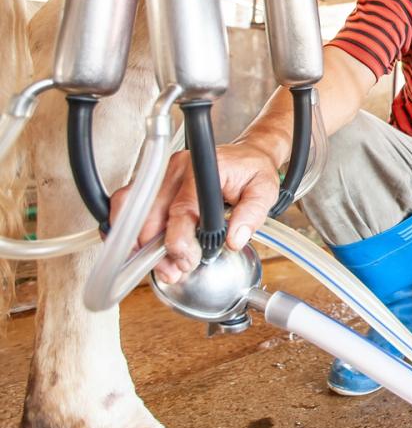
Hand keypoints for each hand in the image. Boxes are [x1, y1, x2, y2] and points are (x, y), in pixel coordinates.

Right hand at [109, 141, 280, 283]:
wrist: (247, 155)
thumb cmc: (253, 171)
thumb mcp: (264, 191)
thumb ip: (252, 214)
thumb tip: (235, 240)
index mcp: (202, 169)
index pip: (181, 209)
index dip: (179, 241)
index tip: (187, 262)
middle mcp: (175, 169)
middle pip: (152, 214)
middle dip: (158, 250)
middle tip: (174, 271)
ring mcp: (161, 173)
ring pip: (134, 210)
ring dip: (141, 244)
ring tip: (162, 267)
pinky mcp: (155, 182)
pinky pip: (131, 205)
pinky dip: (132, 230)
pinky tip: (141, 250)